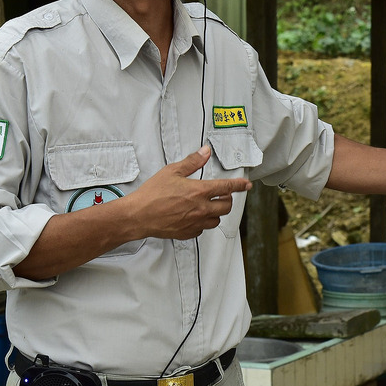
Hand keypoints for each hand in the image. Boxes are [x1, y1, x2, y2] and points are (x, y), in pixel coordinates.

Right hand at [129, 146, 251, 239]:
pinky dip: (203, 222)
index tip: (246, 185)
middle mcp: (201, 208)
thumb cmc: (152, 194)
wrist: (139, 215)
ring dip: (216, 211)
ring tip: (208, 205)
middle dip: (227, 199)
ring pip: (216, 219)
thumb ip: (192, 162)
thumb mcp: (172, 171)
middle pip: (226, 206)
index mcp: (199, 191)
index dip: (239, 185)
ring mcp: (195, 222)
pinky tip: (195, 216)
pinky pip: (203, 229)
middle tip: (221, 194)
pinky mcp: (188, 233)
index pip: (227, 187)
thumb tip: (205, 152)